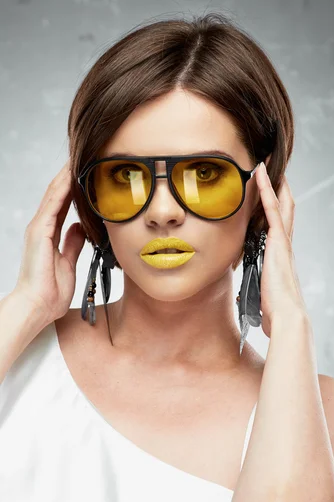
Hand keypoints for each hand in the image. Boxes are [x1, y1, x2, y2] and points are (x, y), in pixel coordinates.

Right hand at [13, 159, 85, 323]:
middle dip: (71, 175)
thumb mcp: (68, 263)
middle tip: (85, 155)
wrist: (37, 306)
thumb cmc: (51, 292)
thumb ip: (73, 244)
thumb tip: (80, 228)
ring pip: (55, 193)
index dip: (75, 187)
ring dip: (68, 175)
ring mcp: (38, 227)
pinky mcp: (39, 231)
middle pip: (59, 193)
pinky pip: (53, 204)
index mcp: (49, 234)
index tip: (88, 173)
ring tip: (80, 156)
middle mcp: (42, 226)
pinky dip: (63, 189)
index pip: (64, 204)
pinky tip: (73, 175)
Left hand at [255, 162, 307, 337]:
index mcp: (278, 256)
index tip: (265, 195)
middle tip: (269, 170)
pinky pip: (272, 209)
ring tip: (264, 164)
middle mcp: (283, 245)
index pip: (276, 226)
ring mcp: (282, 241)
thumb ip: (253, 289)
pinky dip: (266, 189)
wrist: (286, 317)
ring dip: (272, 183)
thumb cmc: (274, 311)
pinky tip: (260, 173)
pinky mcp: (278, 241)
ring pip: (281, 203)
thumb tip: (240, 299)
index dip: (272, 208)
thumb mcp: (259, 295)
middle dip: (277, 190)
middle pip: (283, 209)